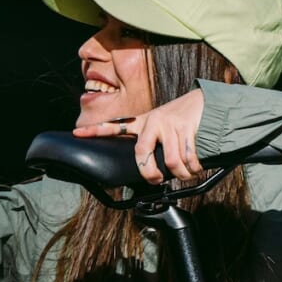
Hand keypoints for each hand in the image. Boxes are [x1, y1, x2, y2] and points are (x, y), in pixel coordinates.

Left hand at [76, 88, 205, 183]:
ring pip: (172, 162)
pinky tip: (195, 167)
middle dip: (150, 174)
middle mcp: (154, 122)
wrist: (204, 102)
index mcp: (143, 122)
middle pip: (143, 155)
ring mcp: (170, 124)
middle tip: (156, 180)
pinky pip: (189, 158)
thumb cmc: (180, 118)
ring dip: (182, 174)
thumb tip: (148, 167)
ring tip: (185, 174)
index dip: (95, 131)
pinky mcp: (187, 127)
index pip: (115, 125)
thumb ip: (150, 141)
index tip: (77, 133)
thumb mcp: (159, 124)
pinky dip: (194, 168)